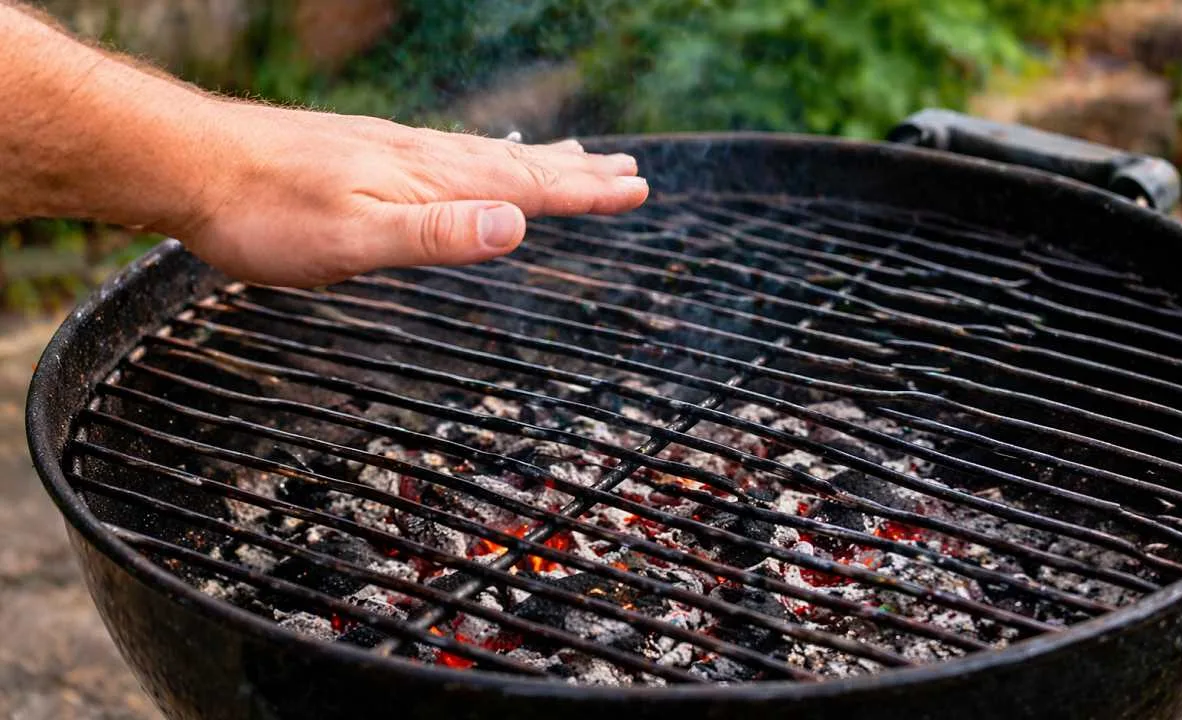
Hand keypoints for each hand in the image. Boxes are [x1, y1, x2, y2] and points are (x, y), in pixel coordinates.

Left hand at [174, 101, 648, 286]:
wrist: (191, 164)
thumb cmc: (266, 212)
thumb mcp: (355, 240)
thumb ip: (437, 233)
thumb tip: (517, 225)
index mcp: (428, 181)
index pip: (524, 186)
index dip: (583, 191)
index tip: (636, 188)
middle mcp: (419, 158)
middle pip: (517, 164)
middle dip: (577, 172)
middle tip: (628, 171)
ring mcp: (393, 152)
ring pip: (484, 154)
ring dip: (538, 160)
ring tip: (574, 155)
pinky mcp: (366, 154)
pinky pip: (448, 152)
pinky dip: (484, 156)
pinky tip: (473, 159)